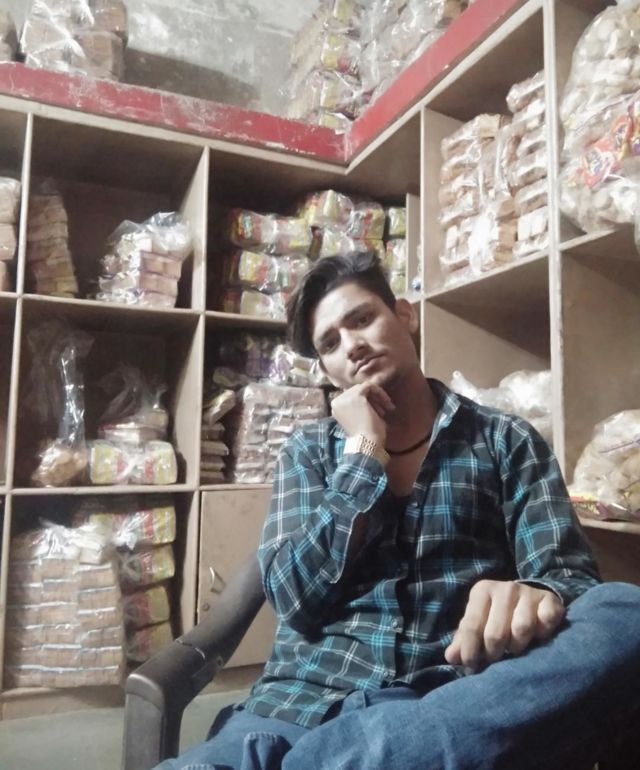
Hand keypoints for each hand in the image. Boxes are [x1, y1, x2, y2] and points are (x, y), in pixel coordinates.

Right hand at [331, 382, 394, 445]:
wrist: (367, 444)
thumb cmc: (366, 435)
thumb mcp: (360, 418)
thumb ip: (360, 406)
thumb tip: (370, 395)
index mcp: (336, 407)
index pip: (352, 397)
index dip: (367, 401)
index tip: (380, 411)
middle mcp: (337, 401)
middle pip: (357, 391)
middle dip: (373, 399)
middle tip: (384, 411)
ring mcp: (345, 398)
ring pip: (364, 388)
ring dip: (377, 397)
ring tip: (386, 410)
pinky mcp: (356, 396)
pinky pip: (369, 386)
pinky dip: (380, 392)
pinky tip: (387, 403)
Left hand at [444, 580, 564, 672]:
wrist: (530, 598)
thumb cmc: (497, 615)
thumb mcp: (478, 622)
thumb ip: (463, 639)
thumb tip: (451, 657)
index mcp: (482, 591)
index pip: (471, 626)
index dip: (470, 652)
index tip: (471, 668)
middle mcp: (505, 588)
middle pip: (495, 633)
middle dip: (493, 653)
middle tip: (495, 659)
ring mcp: (528, 593)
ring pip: (521, 630)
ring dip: (517, 646)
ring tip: (514, 647)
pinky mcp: (550, 600)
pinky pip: (546, 622)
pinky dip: (542, 634)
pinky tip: (537, 636)